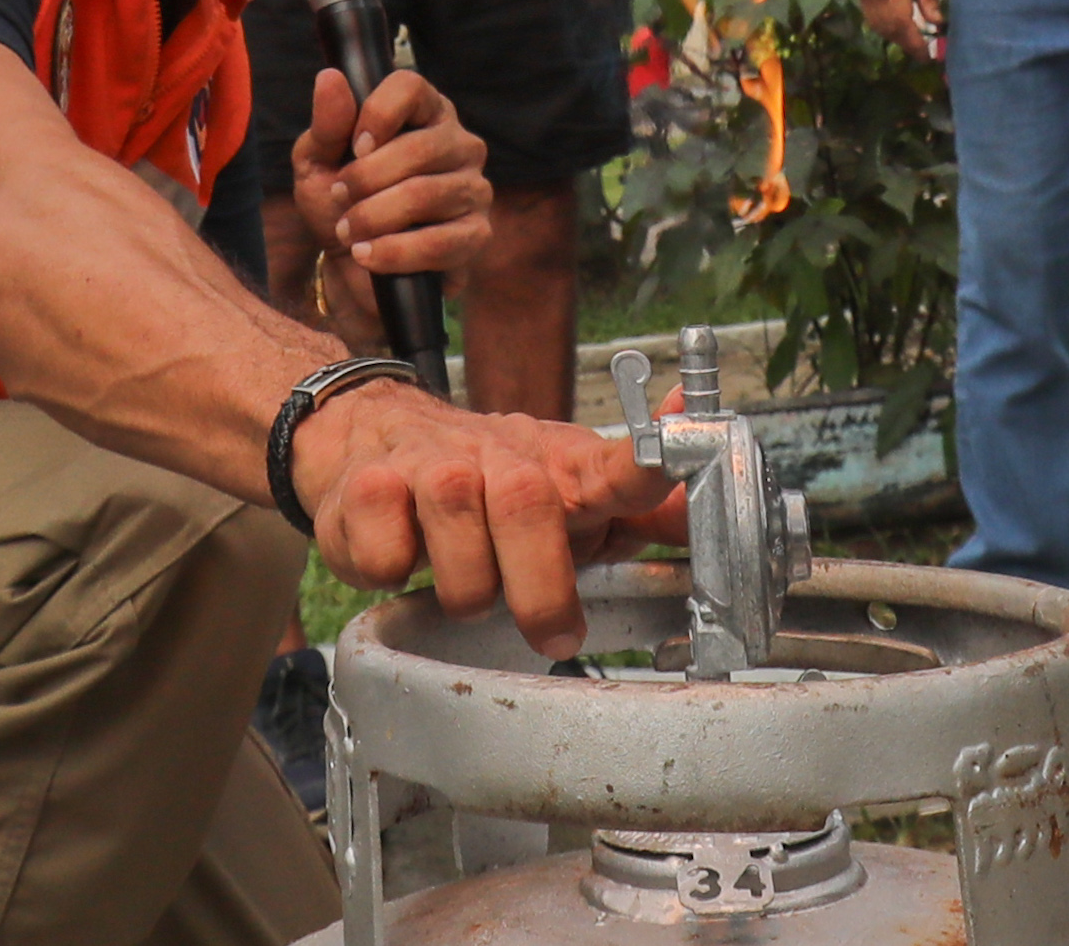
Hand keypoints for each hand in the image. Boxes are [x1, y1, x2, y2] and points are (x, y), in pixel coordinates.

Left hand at [290, 66, 489, 338]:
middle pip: (419, 147)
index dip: (378, 113)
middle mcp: (459, 143)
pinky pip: (441, 242)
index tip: (354, 146)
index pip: (410, 87)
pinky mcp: (476, 234)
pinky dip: (395, 251)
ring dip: (374, 217)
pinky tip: (368, 255)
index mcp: (424, 111)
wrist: (351, 262)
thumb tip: (330, 78)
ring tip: (350, 230)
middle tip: (340, 198)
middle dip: (366, 178)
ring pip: (426, 194)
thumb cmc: (339, 200)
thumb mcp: (318, 161)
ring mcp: (474, 188)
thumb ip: (327, 123)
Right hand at [294, 379, 684, 658]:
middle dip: (540, 587)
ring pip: (456, 548)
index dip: (641, 469)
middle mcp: (495, 459)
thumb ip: (635, 510)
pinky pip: (386, 560)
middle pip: (526, 509)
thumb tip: (702, 515)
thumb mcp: (562, 489)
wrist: (369, 436)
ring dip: (465, 589)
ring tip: (465, 580)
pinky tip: (400, 555)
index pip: (610, 463)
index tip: (665, 467)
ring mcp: (428, 469)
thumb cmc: (485, 481)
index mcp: (555, 466)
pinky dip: (394, 574)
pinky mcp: (365, 491)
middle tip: (553, 632)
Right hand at [850, 0, 942, 48]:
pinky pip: (871, 16)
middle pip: (887, 29)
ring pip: (876, 25)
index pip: (902, 24)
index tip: (927, 56)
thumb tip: (936, 24)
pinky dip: (884, 26)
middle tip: (923, 52)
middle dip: (905, 44)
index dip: (914, 44)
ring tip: (913, 41)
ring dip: (894, 37)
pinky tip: (898, 26)